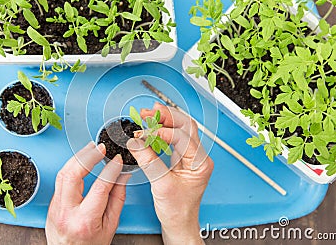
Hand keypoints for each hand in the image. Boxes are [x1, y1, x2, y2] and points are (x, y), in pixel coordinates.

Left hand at [45, 142, 128, 244]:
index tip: (117, 160)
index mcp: (85, 220)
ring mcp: (56, 207)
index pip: (100, 187)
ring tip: (91, 149)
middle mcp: (67, 212)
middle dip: (88, 157)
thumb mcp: (110, 226)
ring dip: (77, 157)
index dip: (111, 170)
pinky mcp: (51, 204)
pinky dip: (72, 167)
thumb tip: (122, 176)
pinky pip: (60, 180)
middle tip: (100, 148)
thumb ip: (117, 198)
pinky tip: (81, 161)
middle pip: (73, 175)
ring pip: (62, 173)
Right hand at [127, 103, 213, 244]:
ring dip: (165, 120)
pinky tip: (152, 127)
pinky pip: (174, 138)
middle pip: (186, 126)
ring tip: (149, 115)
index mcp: (200, 163)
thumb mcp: (161, 185)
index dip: (163, 131)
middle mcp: (198, 157)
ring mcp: (190, 157)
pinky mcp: (181, 159)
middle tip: (148, 113)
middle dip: (166, 116)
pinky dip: (162, 130)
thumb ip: (148, 161)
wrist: (179, 223)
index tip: (145, 132)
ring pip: (181, 129)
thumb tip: (136, 142)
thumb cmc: (177, 210)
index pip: (183, 137)